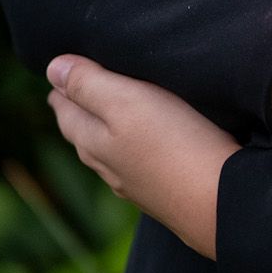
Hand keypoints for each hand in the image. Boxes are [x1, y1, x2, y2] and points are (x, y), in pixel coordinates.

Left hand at [44, 55, 238, 259]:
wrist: (219, 203)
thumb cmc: (173, 144)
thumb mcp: (126, 102)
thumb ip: (89, 84)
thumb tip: (52, 68)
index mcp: (92, 141)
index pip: (65, 109)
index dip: (63, 85)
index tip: (59, 68)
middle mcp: (107, 166)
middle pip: (82, 131)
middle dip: (77, 106)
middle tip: (74, 85)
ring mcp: (133, 183)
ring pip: (106, 150)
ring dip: (101, 126)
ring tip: (102, 108)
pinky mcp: (160, 190)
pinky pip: (133, 162)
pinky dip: (129, 144)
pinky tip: (142, 144)